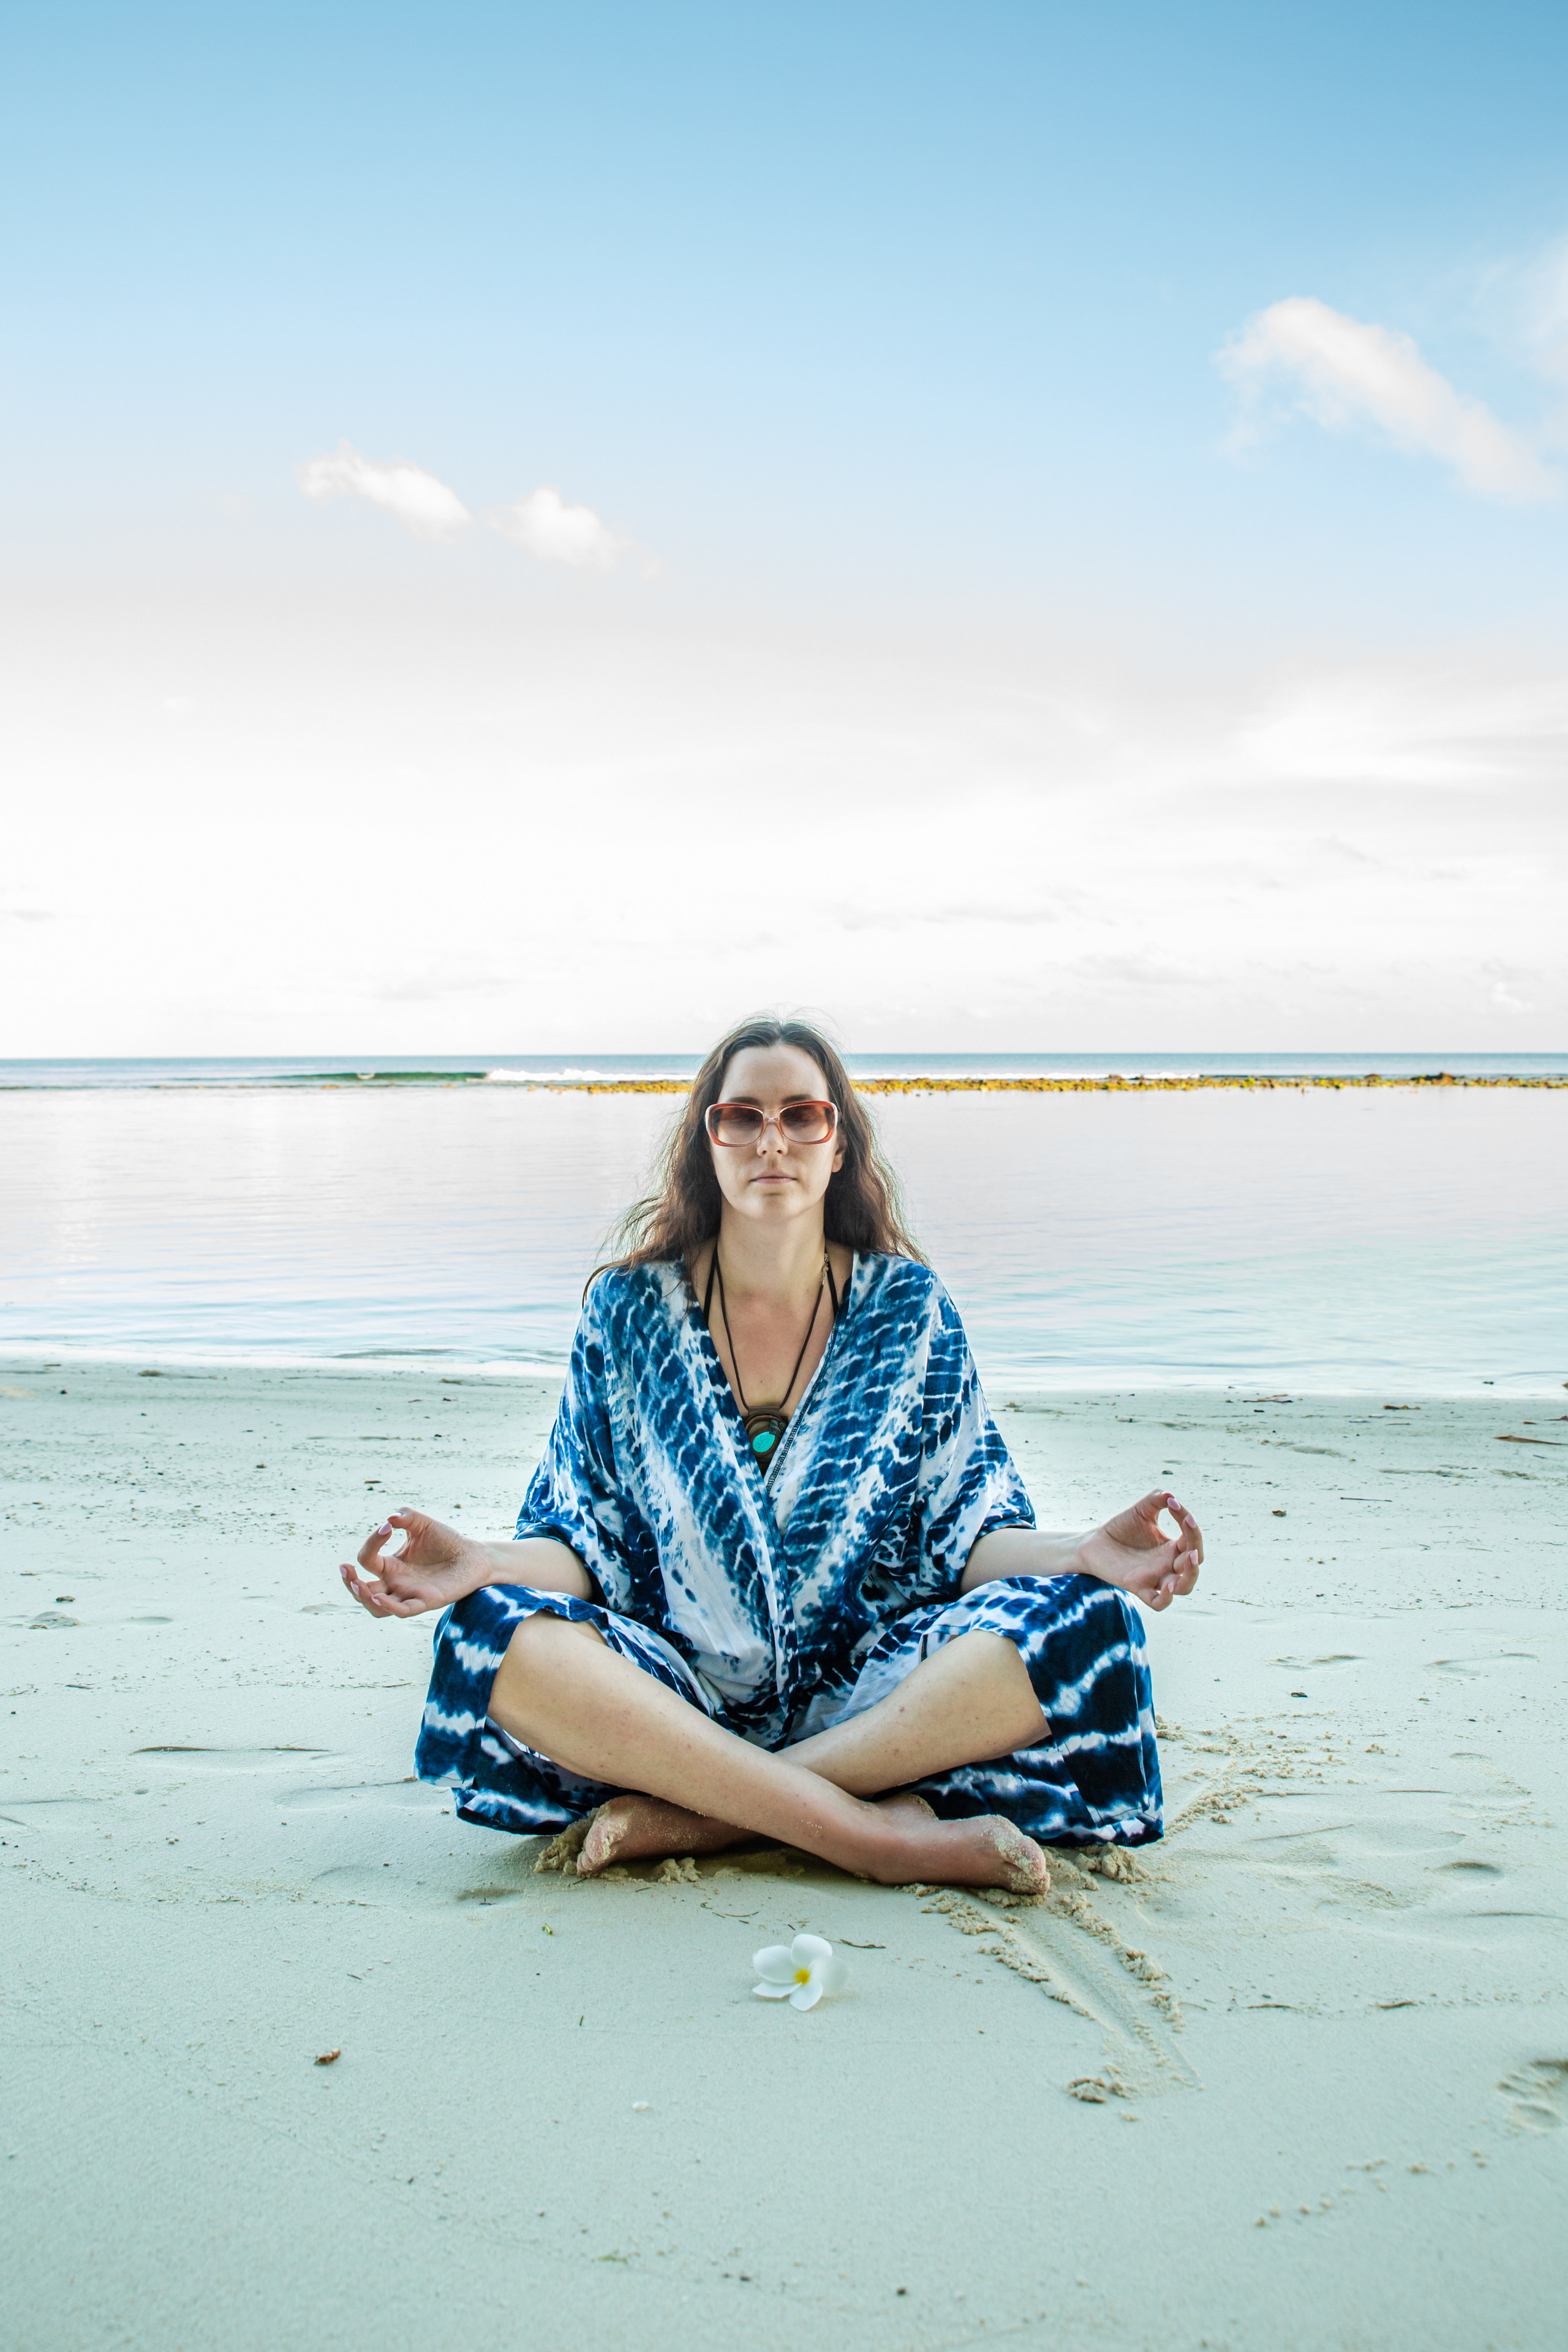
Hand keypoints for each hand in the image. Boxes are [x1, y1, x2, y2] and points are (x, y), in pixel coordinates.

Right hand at [340, 1508, 485, 1619]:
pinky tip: (378, 1597)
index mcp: (391, 1565)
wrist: (474, 1556)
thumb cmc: (446, 1541)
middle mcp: (395, 1582)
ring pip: (376, 1608)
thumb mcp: (423, 1524)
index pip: (368, 1560)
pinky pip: (402, 1611)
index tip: (387, 1528)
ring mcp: (409, 1594)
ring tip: (359, 1585)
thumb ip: (406, 1517)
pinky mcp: (426, 1602)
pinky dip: (388, 1606)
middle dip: (350, 1582)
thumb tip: (389, 1518)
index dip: (372, 1543)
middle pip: (362, 1591)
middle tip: (346, 1570)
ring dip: (363, 1599)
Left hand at [1075, 1492, 1202, 1611]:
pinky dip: (1166, 1598)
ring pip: (1183, 1587)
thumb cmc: (1120, 1528)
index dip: (1189, 1524)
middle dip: (1196, 1554)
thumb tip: (1170, 1495)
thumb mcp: (1140, 1511)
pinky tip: (1168, 1587)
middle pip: (1194, 1566)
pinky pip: (1158, 1602)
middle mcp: (1167, 1564)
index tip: (1173, 1504)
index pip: (1192, 1539)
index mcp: (1172, 1547)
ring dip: (1190, 1576)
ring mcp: (1154, 1577)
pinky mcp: (1138, 1586)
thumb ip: (1155, 1500)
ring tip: (1188, 1561)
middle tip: (1190, 1545)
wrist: (1094, 1543)